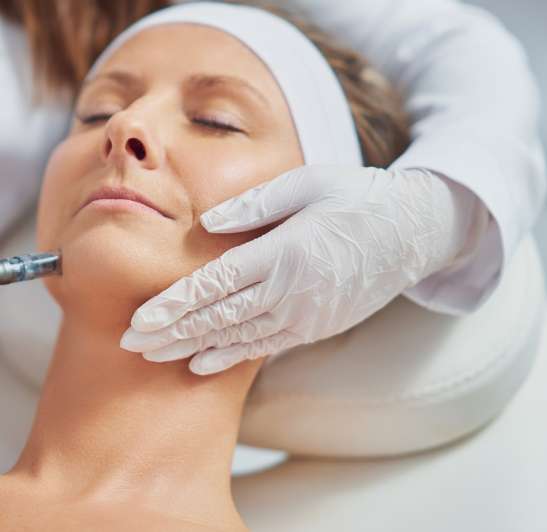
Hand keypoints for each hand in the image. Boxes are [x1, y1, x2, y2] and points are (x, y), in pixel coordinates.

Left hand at [121, 166, 479, 373]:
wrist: (416, 231)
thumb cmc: (357, 197)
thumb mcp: (308, 183)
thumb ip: (255, 203)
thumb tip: (207, 222)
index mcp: (285, 253)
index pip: (216, 284)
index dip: (174, 304)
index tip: (140, 319)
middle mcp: (292, 292)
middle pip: (218, 318)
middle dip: (170, 333)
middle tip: (130, 344)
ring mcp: (305, 315)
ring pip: (236, 338)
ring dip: (190, 348)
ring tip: (152, 356)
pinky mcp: (315, 327)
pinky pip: (264, 347)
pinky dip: (229, 356)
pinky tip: (199, 363)